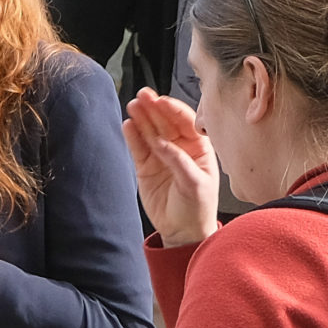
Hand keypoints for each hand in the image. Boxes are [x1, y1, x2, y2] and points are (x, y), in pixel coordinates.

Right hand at [121, 88, 219, 246]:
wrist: (183, 231)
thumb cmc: (198, 208)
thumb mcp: (195, 184)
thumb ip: (178, 161)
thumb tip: (161, 143)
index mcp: (199, 148)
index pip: (185, 122)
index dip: (173, 110)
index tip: (161, 101)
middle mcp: (180, 148)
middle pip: (165, 122)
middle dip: (154, 108)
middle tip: (143, 96)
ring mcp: (161, 156)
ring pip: (150, 132)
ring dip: (142, 118)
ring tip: (133, 105)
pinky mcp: (145, 167)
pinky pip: (138, 148)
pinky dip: (132, 136)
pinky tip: (128, 124)